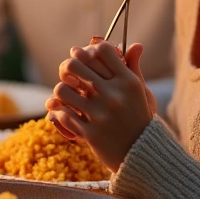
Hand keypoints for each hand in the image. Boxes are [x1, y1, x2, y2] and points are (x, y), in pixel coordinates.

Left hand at [44, 40, 153, 171]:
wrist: (141, 154)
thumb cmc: (139, 118)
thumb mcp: (141, 93)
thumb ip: (133, 68)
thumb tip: (135, 44)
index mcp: (128, 82)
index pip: (102, 51)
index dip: (88, 49)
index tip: (82, 52)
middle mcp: (113, 95)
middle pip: (75, 64)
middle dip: (68, 64)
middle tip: (68, 69)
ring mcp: (100, 115)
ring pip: (61, 89)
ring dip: (60, 90)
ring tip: (65, 93)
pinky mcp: (89, 133)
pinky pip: (61, 114)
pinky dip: (58, 111)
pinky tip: (62, 110)